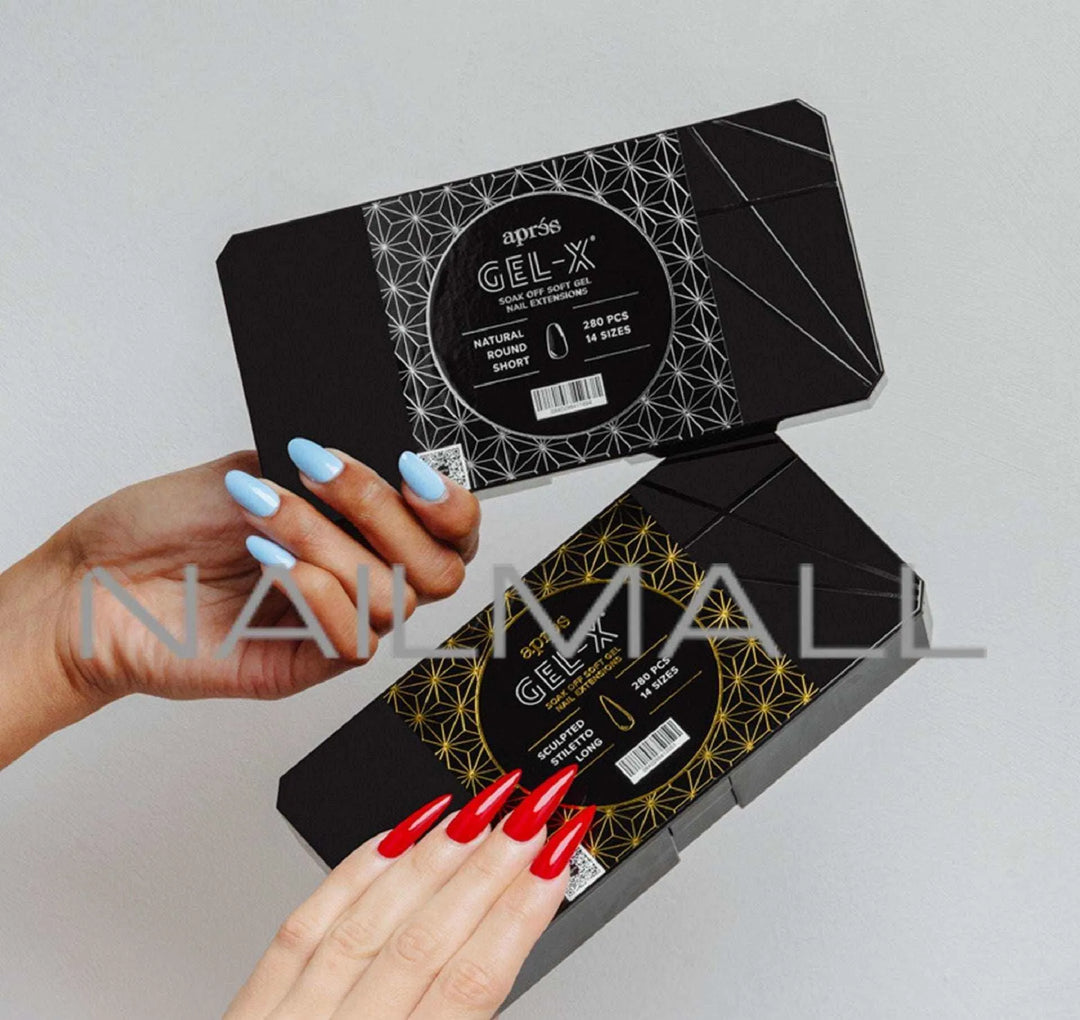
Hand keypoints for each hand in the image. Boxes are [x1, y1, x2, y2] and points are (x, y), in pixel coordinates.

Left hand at [0, 440, 479, 764]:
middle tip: (325, 474)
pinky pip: (355, 639)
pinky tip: (268, 561)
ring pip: (394, 597)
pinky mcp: (306, 664)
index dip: (450, 504)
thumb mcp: (253, 467)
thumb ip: (324, 464)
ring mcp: (333, 623)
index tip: (412, 470)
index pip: (447, 531)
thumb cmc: (162, 528)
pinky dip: (317, 590)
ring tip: (265, 513)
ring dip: (330, 541)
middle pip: (440, 568)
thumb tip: (380, 451)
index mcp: (355, 530)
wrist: (94, 583)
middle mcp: (354, 577)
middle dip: (385, 511)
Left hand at [227, 766, 593, 1019]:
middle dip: (492, 865)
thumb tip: (504, 967)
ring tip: (483, 808)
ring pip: (371, 920)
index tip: (559, 859)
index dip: (522, 913)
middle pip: (427, 940)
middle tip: (537, 809)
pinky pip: (307, 923)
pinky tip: (393, 835)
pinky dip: (355, 872)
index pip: (471, 985)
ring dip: (435, 856)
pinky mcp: (249, 1010)